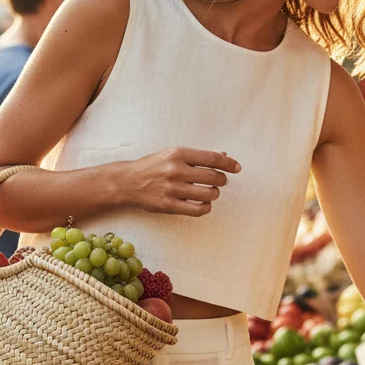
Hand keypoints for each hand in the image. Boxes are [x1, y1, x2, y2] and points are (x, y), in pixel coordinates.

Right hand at [119, 147, 240, 215]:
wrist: (128, 182)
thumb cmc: (153, 166)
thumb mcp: (173, 154)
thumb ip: (197, 156)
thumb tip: (224, 155)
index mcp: (178, 154)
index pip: (212, 158)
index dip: (229, 164)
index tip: (237, 168)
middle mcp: (176, 170)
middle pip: (214, 177)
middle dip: (222, 180)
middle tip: (219, 181)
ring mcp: (172, 189)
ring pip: (209, 194)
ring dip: (214, 194)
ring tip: (209, 192)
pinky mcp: (169, 205)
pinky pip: (198, 210)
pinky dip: (206, 207)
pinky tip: (204, 204)